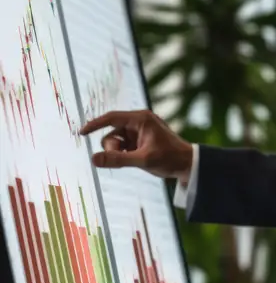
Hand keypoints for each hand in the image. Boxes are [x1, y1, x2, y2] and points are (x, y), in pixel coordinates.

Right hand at [79, 110, 193, 181]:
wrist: (187, 164)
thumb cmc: (169, 159)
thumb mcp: (143, 160)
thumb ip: (117, 160)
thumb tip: (93, 159)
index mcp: (141, 119)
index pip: (111, 118)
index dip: (94, 125)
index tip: (81, 133)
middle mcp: (138, 122)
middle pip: (111, 132)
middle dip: (113, 147)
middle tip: (123, 158)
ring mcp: (138, 131)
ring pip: (115, 141)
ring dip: (118, 152)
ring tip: (133, 160)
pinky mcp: (139, 140)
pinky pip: (122, 146)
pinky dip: (123, 154)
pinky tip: (135, 160)